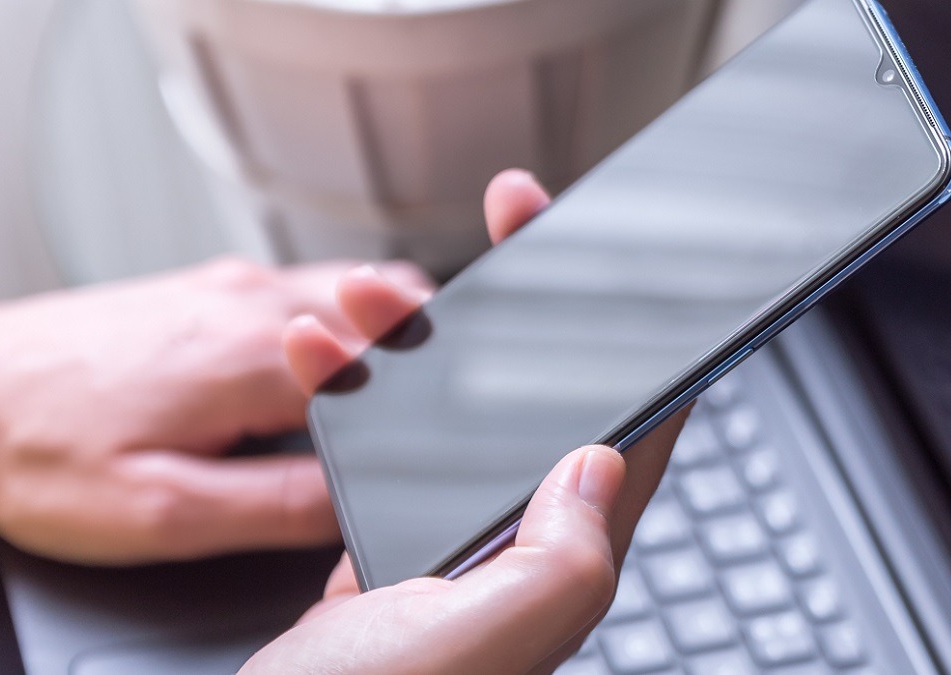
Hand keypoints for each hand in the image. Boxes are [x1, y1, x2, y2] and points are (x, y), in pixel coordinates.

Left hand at [0, 256, 426, 563]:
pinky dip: (331, 317)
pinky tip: (307, 361)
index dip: (415, 405)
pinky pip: (300, 285)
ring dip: (377, 326)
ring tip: (370, 383)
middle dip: (417, 346)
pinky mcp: (201, 285)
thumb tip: (357, 504)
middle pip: (386, 303)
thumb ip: (280, 508)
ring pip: (347, 286)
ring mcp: (225, 285)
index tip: (419, 434)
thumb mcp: (165, 513)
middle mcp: (250, 303)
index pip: (389, 364)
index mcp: (256, 358)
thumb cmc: (40, 453)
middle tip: (415, 403)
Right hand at [245, 170, 686, 673]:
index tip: (605, 255)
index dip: (630, 335)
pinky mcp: (382, 551)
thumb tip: (601, 462)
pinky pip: (381, 446)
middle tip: (504, 229)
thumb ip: (560, 558)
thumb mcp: (483, 639)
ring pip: (452, 412)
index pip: (628, 430)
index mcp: (559, 564)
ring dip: (416, 340)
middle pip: (539, 399)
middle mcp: (516, 550)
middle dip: (518, 307)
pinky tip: (320, 359)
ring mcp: (448, 546)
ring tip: (364, 294)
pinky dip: (352, 393)